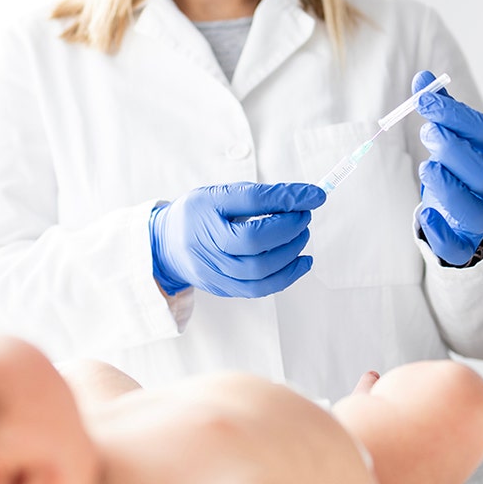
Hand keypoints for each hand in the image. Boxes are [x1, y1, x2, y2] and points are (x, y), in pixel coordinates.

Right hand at [150, 182, 325, 297]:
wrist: (167, 245)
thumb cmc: (200, 214)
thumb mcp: (221, 194)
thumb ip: (260, 196)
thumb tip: (305, 199)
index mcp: (203, 210)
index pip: (250, 201)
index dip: (286, 198)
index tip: (315, 195)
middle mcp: (203, 243)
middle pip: (254, 241)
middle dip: (289, 228)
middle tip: (304, 216)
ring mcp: (211, 271)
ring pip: (258, 271)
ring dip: (291, 252)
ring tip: (302, 235)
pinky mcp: (221, 288)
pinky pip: (258, 289)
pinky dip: (286, 276)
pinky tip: (302, 261)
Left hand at [412, 71, 482, 265]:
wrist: (470, 200)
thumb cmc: (465, 158)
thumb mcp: (457, 131)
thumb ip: (441, 107)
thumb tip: (421, 79)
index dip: (454, 116)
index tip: (423, 100)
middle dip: (453, 151)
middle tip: (428, 133)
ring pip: (474, 212)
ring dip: (447, 188)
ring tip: (426, 167)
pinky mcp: (466, 241)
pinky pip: (458, 248)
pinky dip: (440, 233)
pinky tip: (424, 213)